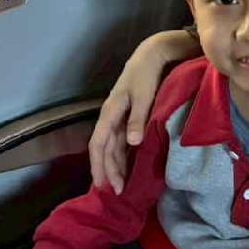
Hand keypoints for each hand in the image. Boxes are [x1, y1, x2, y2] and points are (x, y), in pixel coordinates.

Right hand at [90, 30, 196, 194]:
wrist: (150, 56)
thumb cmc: (146, 75)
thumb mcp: (143, 96)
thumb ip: (137, 119)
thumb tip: (132, 144)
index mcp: (110, 113)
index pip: (98, 145)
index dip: (99, 166)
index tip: (105, 185)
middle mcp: (110, 118)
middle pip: (103, 150)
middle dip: (108, 171)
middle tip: (116, 192)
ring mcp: (117, 119)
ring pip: (111, 147)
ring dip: (114, 166)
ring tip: (120, 185)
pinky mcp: (126, 118)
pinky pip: (120, 141)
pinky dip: (122, 155)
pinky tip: (127, 166)